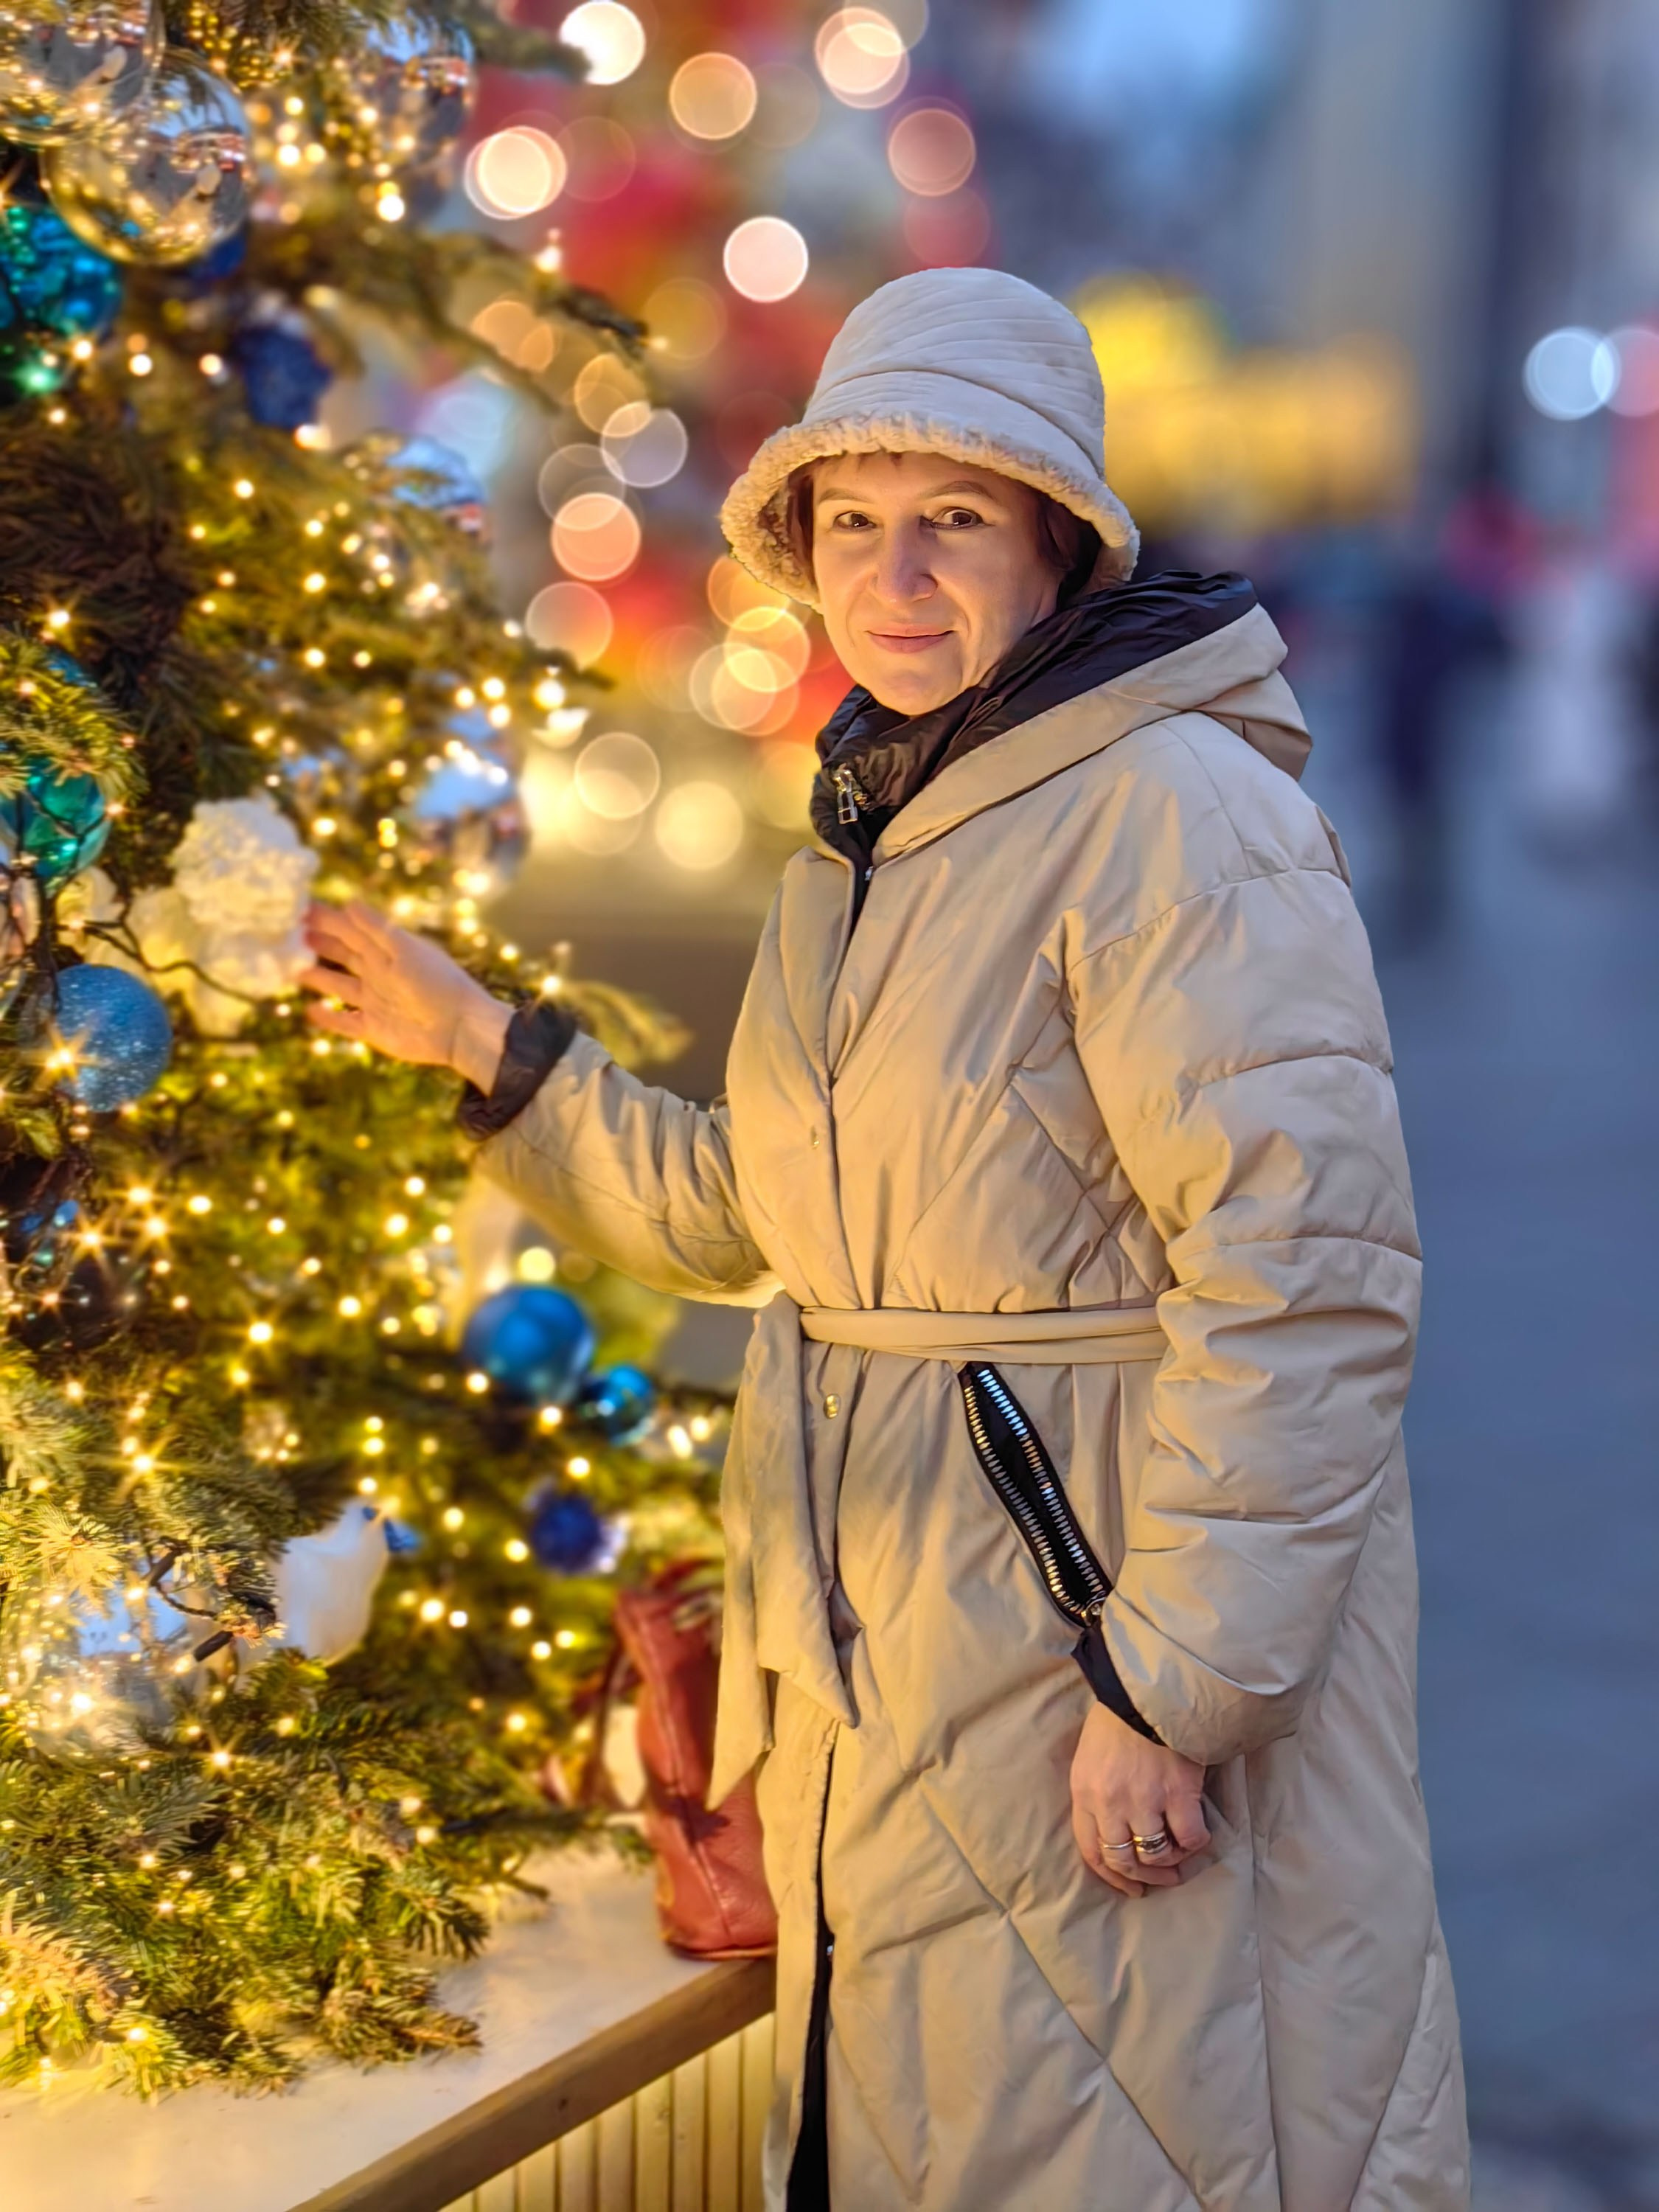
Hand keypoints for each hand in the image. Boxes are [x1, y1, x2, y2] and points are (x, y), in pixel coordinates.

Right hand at [299, 900, 510, 1089]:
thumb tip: (349, 902)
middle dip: (322, 943)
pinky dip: (328, 1018)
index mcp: (389, 952)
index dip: (329, 920)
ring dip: (320, 977)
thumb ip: (378, 929)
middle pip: (345, 955)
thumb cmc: (438, 983)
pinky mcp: (374, 1030)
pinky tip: (310, 1010)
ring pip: (341, 986)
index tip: (302, 909)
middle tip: (294, 933)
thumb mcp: (407, 950)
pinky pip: (345, 1023)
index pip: (353, 930)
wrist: (460, 1029)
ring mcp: (376, 1002)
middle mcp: (380, 974)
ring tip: (295, 968)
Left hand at [1069, 1702, 1209, 1897]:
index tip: (1129, 1887)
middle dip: (1142, 1877)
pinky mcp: (1178, 1793)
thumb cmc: (1116, 1720)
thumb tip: (1114, 1832)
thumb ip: (1095, 1795)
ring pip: (1155, 1854)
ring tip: (1178, 1858)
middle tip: (1159, 1879)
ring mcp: (1144, 1800)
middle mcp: (1110, 1803)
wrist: (1146, 1691)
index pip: (1091, 1851)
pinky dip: (1194, 1844)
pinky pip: (1189, 1838)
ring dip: (1168, 1862)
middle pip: (1122, 1860)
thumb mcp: (1089, 1758)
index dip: (1111, 1877)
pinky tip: (1196, 1836)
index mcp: (1084, 1793)